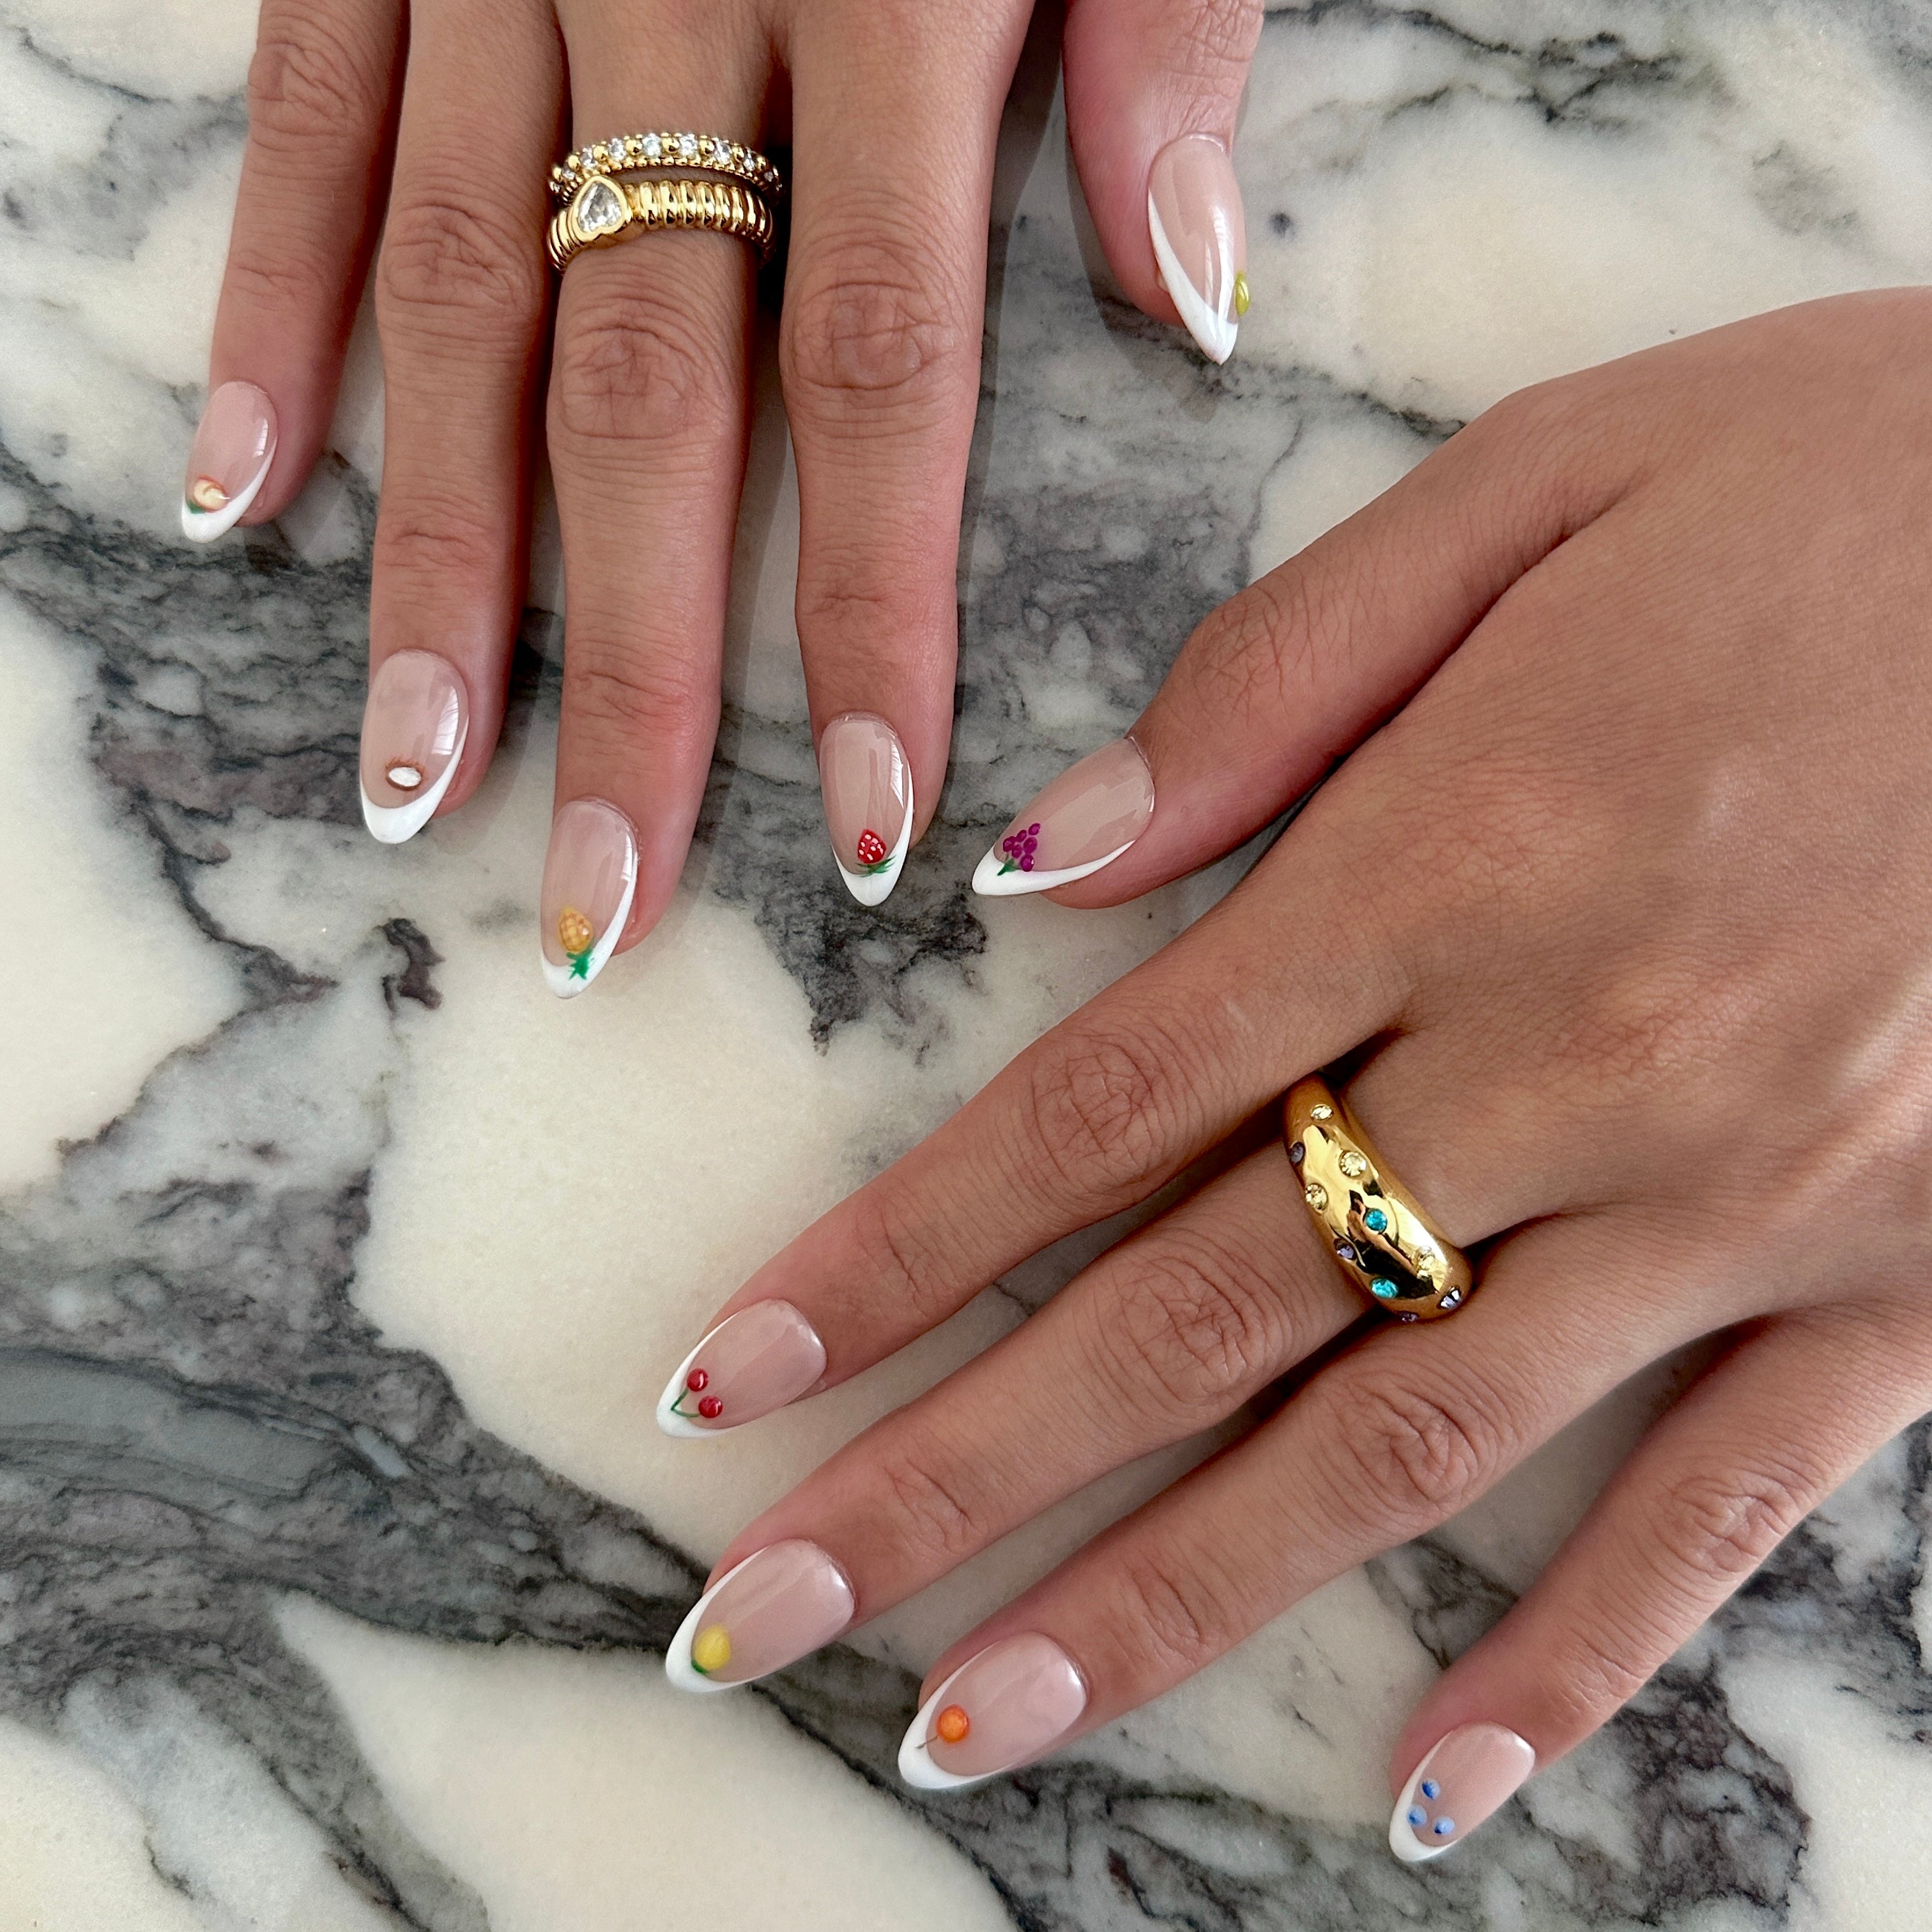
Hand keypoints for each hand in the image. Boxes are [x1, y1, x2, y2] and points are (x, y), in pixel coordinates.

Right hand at [177, 0, 1262, 987]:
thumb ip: (1162, 34)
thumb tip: (1188, 290)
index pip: (880, 376)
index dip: (869, 614)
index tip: (870, 819)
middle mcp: (668, 0)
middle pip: (648, 403)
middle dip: (629, 671)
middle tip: (604, 891)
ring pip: (457, 312)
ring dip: (434, 564)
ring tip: (418, 773)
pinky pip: (304, 130)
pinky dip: (267, 316)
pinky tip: (247, 499)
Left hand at [647, 289, 1931, 1857]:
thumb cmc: (1860, 474)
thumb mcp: (1544, 483)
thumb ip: (1276, 684)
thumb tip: (1045, 863)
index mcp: (1459, 853)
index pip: (1100, 1106)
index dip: (893, 1254)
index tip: (731, 1375)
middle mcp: (1578, 1061)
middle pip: (1198, 1310)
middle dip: (958, 1473)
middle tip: (770, 1609)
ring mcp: (1750, 1196)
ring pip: (1407, 1447)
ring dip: (1175, 1601)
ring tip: (980, 1717)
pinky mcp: (1912, 1277)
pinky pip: (1718, 1506)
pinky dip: (1575, 1659)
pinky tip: (1440, 1791)